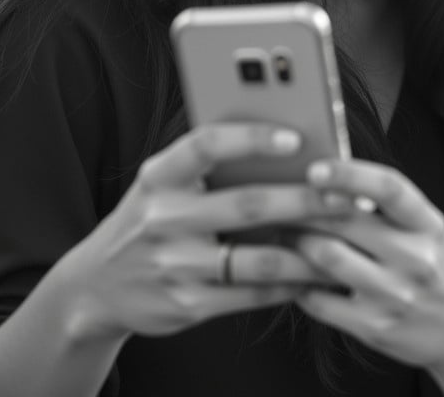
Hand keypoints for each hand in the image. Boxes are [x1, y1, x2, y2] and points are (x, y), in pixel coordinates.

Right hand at [54, 123, 346, 343]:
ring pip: (258, 259)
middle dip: (305, 200)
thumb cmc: (150, 217)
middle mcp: (163, 218)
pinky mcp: (187, 305)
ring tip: (343, 240)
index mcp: (159, 176)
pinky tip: (314, 274)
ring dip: (308, 251)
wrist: (97, 284)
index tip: (295, 138)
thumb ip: (209, 163)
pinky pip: (252, 295)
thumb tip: (285, 143)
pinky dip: (289, 285)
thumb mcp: (163, 182)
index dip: (251, 139)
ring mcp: (175, 265)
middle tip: (346, 195)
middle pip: (248, 205)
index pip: (206, 145)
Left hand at [294, 159, 443, 389]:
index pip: (389, 187)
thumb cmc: (436, 269)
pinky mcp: (375, 327)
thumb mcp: (426, 229)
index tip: (315, 167)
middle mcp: (415, 257)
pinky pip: (321, 300)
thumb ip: (387, 205)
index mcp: (428, 223)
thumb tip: (328, 178)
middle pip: (346, 220)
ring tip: (281, 231)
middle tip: (277, 198)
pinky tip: (293, 274)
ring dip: (296, 241)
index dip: (349, 174)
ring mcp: (395, 294)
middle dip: (303, 207)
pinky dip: (299, 284)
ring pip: (326, 257)